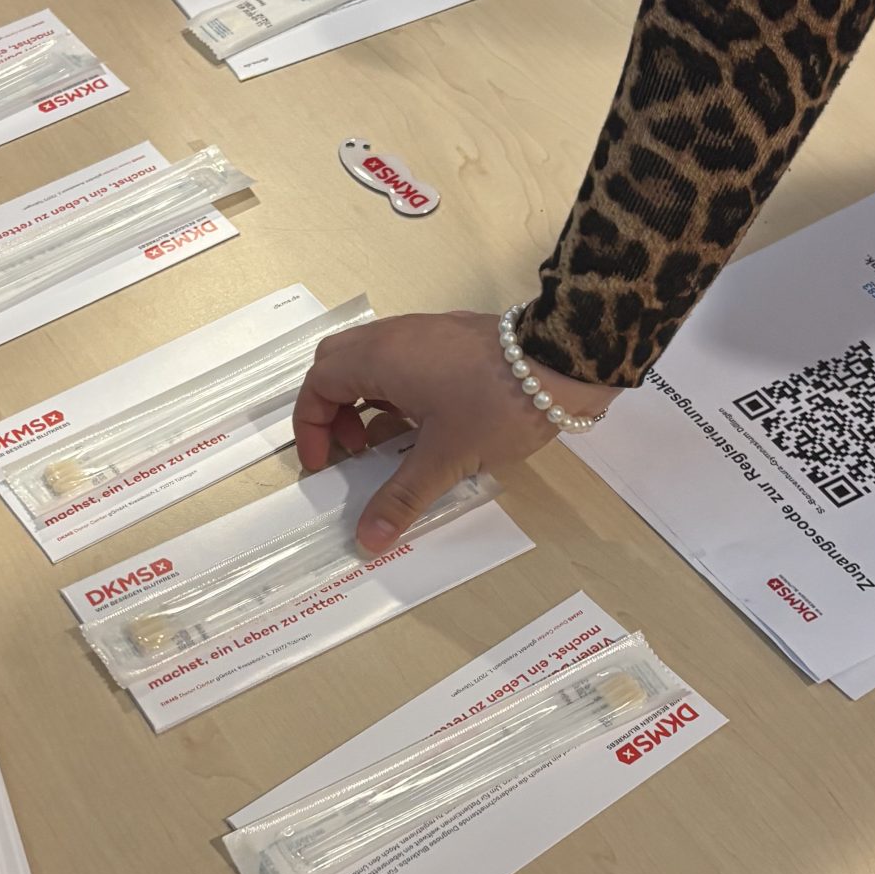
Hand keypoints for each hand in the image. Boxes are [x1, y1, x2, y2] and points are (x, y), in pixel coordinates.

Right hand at [292, 311, 619, 554]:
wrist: (564, 361)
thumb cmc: (496, 404)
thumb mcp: (447, 457)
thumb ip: (402, 497)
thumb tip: (367, 541)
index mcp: (379, 358)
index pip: (318, 385)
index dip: (310, 427)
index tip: (325, 464)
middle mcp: (393, 336)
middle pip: (337, 365)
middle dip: (334, 410)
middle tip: (354, 450)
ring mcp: (424, 332)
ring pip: (372, 361)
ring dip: (367, 402)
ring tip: (390, 444)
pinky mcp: (451, 338)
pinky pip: (404, 360)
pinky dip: (397, 391)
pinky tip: (426, 425)